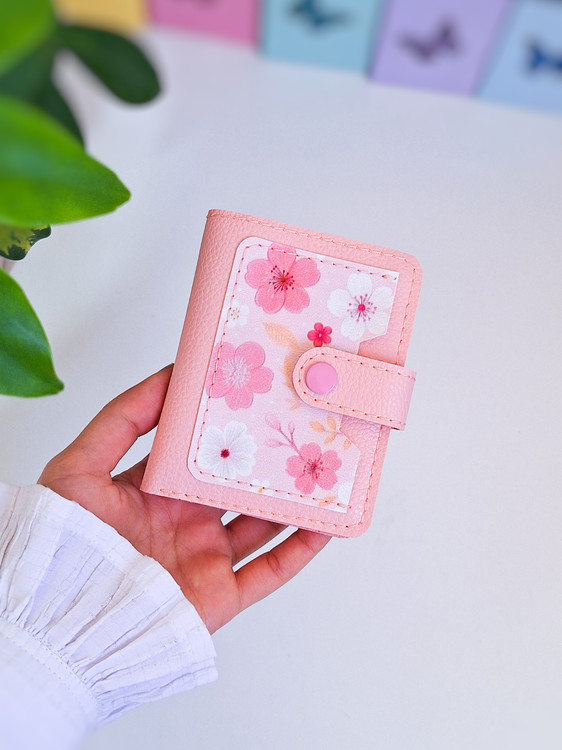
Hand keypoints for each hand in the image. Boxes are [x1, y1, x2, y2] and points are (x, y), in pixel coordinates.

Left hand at [39, 366, 329, 633]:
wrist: (65, 617)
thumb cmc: (65, 541)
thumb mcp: (80, 465)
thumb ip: (122, 418)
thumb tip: (168, 377)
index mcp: (156, 493)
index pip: (201, 455)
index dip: (228, 429)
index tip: (257, 401)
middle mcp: (185, 523)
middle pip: (240, 487)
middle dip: (270, 461)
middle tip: (302, 428)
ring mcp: (206, 559)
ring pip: (264, 525)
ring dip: (295, 501)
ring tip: (326, 469)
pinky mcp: (221, 595)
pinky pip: (271, 571)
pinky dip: (301, 550)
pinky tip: (325, 524)